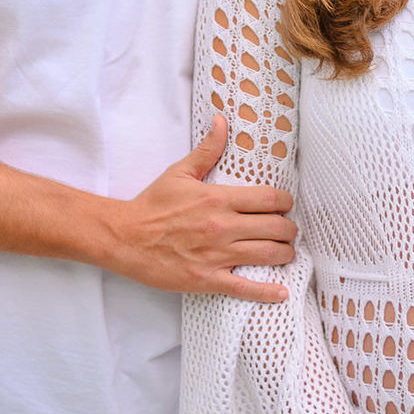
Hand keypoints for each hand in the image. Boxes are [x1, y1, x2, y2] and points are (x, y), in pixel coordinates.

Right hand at [108, 115, 295, 300]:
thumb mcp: (179, 172)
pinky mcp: (207, 279)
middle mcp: (222, 226)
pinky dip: (267, 292)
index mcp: (218, 198)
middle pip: (275, 228)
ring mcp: (216, 255)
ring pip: (267, 255)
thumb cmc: (152, 205)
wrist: (124, 237)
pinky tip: (281, 292)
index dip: (285, 202)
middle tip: (287, 231)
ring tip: (284, 252)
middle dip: (288, 230)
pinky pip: (245, 288)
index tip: (284, 206)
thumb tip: (222, 121)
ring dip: (284, 254)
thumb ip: (207, 149)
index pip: (269, 199)